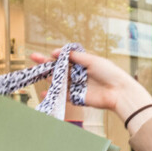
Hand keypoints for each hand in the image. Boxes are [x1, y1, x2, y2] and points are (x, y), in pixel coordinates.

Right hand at [29, 48, 151, 119]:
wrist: (118, 92)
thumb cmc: (109, 73)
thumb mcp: (92, 60)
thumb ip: (75, 57)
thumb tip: (58, 52)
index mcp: (83, 63)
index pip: (65, 58)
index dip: (56, 56)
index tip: (49, 54)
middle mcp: (78, 74)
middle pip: (59, 68)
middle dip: (46, 64)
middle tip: (32, 58)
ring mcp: (76, 86)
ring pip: (59, 81)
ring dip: (48, 77)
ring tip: (39, 73)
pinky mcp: (76, 98)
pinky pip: (62, 96)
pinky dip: (53, 95)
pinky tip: (43, 93)